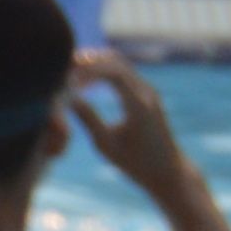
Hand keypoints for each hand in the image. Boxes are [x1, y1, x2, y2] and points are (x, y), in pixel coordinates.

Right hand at [65, 47, 184, 182]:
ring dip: (96, 64)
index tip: (67, 77)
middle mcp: (146, 92)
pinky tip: (85, 82)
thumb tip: (68, 99)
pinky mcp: (146, 94)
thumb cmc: (135, 162)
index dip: (88, 71)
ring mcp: (148, 91)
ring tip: (70, 71)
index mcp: (138, 104)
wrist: (167, 169)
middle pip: (116, 62)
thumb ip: (88, 119)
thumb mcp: (106, 145)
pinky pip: (123, 74)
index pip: (113, 74)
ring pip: (120, 64)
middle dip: (90, 61)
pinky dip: (103, 71)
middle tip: (63, 66)